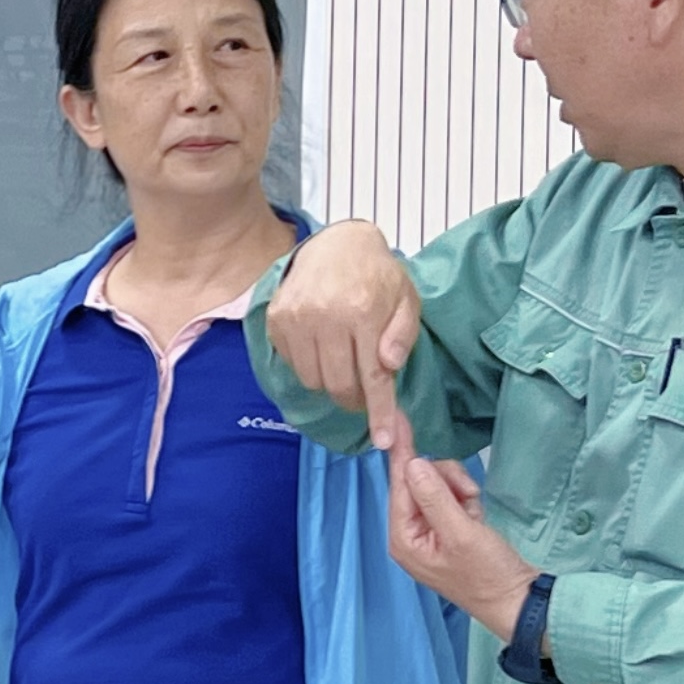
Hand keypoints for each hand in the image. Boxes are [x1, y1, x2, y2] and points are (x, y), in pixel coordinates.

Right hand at [267, 220, 423, 452]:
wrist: (336, 244)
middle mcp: (326, 316)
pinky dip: (310, 367)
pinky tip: (322, 347)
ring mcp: (296, 318)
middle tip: (363, 393)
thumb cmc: (377, 275)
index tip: (383, 440)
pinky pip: (293, 365)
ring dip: (331, 383)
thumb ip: (403, 334)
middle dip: (355, 399)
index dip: (379, 412)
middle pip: (339, 385)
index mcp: (363, 311)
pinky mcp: (277, 320)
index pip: (372, 376)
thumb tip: (388, 365)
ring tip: (343, 362)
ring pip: (313, 380)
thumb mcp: (406, 298)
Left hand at [387, 454, 538, 639]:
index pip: (399, 485)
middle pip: (418, 481)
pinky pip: (451, 497)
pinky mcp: (448, 529)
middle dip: (446, 481)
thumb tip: (413, 464)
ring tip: (475, 511)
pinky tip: (477, 518)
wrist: (517, 600)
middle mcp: (410, 534)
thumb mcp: (461, 533)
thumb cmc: (488, 574)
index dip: (401, 451)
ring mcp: (429, 531)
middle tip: (468, 495)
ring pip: (437, 485)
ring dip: (459, 490)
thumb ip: (435, 497)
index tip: (397, 418)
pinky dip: (466, 501)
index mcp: (403, 538)